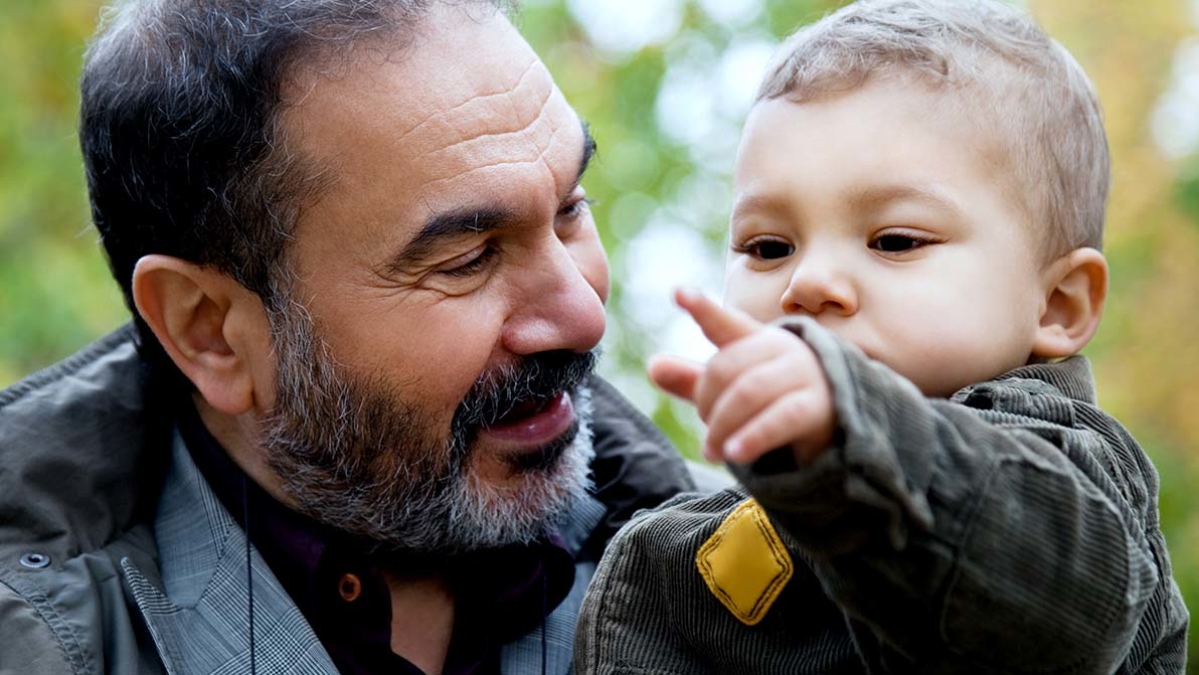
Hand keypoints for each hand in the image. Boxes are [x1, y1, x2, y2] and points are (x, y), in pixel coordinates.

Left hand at [649, 288, 834, 465]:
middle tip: (705, 433)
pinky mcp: (818, 406)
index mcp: (757, 339)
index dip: (703, 309)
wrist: (840, 421)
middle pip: (727, 367)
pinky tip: (735, 453)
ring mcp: (802, 374)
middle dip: (708, 403)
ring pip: (749, 392)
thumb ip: (695, 380)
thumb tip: (653, 366)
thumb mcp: (734, 388)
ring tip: (713, 451)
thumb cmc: (778, 397)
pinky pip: (780, 418)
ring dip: (723, 425)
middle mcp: (780, 348)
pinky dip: (753, 436)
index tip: (679, 293)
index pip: (725, 323)